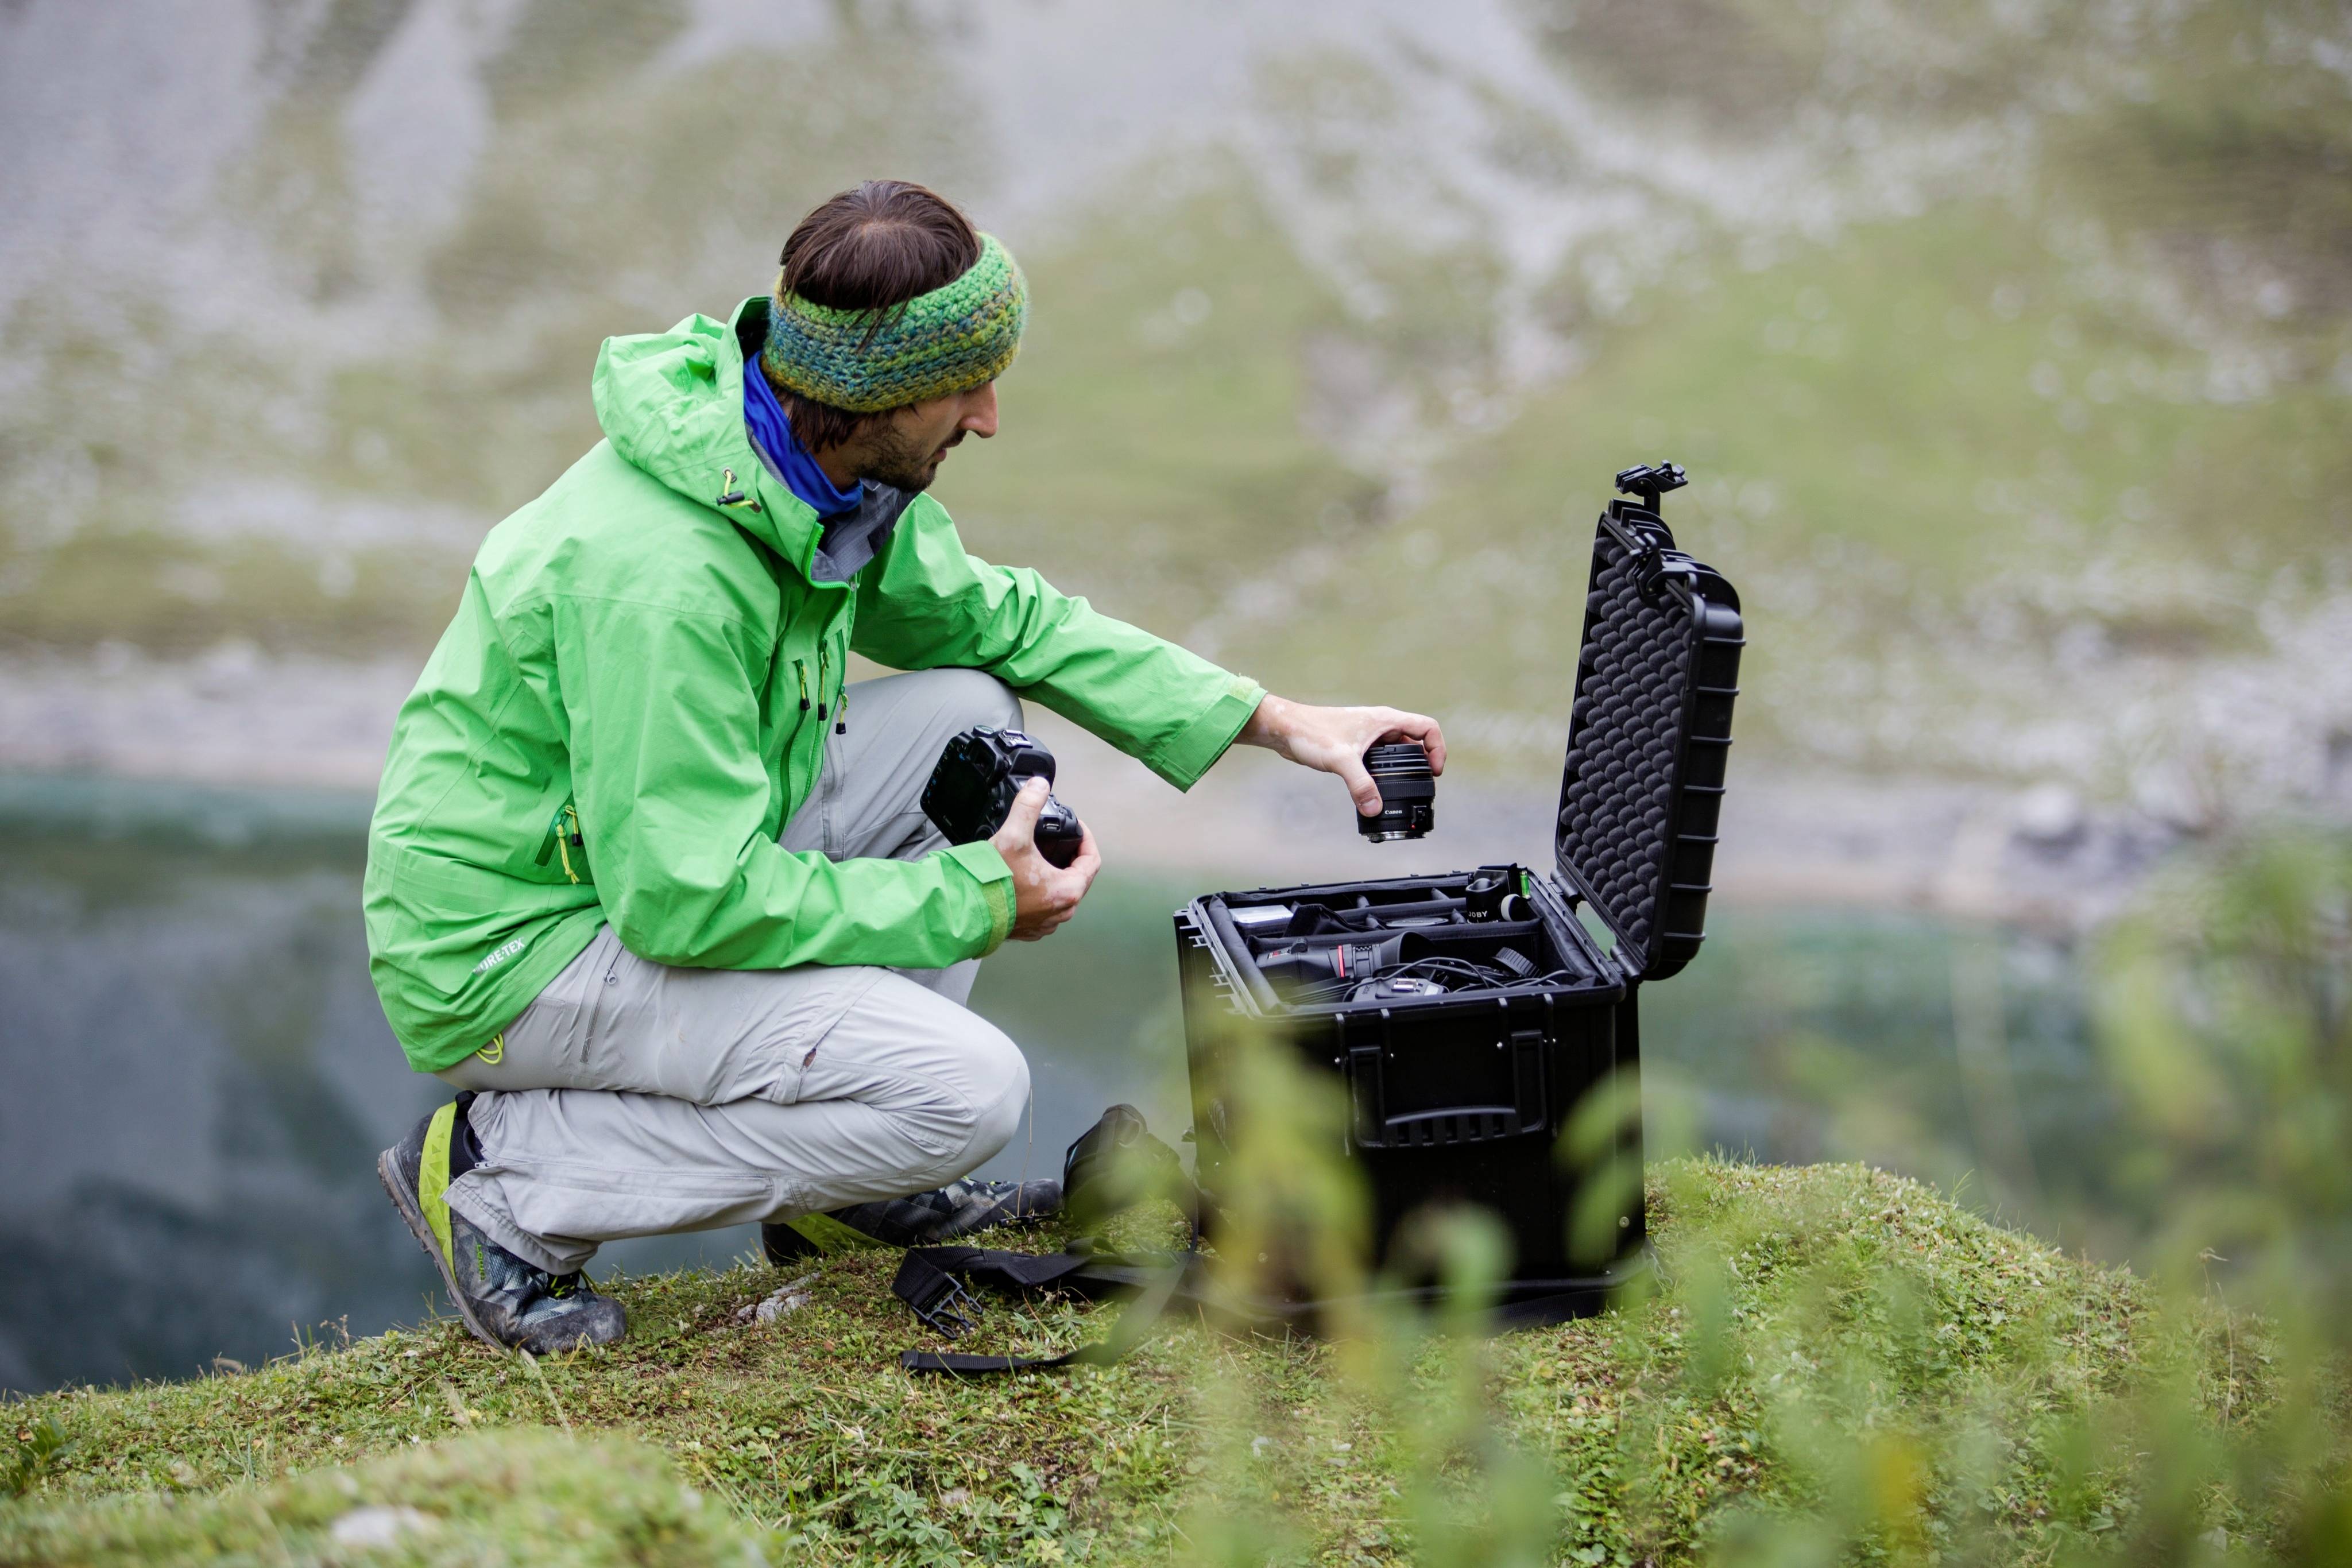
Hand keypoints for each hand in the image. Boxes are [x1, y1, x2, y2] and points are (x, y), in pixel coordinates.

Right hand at [990, 777, 1101, 939]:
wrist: (963, 911)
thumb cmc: (990, 883)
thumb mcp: (1013, 836)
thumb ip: (1028, 806)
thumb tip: (1039, 786)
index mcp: (1067, 891)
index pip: (1092, 860)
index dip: (1086, 838)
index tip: (1076, 827)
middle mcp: (1060, 911)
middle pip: (1078, 877)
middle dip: (1070, 855)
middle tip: (1058, 840)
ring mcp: (1045, 923)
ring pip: (1060, 893)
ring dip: (1055, 875)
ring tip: (1041, 858)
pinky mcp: (1029, 928)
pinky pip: (1043, 906)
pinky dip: (1040, 892)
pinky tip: (1026, 880)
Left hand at [1237, 694, 1445, 816]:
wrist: (1285, 729)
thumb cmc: (1311, 732)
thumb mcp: (1340, 760)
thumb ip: (1360, 784)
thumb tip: (1374, 809)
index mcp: (1384, 720)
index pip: (1427, 727)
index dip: (1437, 749)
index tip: (1435, 772)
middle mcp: (1380, 725)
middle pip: (1415, 742)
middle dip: (1422, 764)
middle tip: (1421, 786)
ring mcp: (1368, 736)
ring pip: (1397, 752)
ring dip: (1403, 769)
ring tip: (1402, 791)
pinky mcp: (1356, 746)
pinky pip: (1380, 759)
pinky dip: (1384, 773)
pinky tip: (1377, 790)